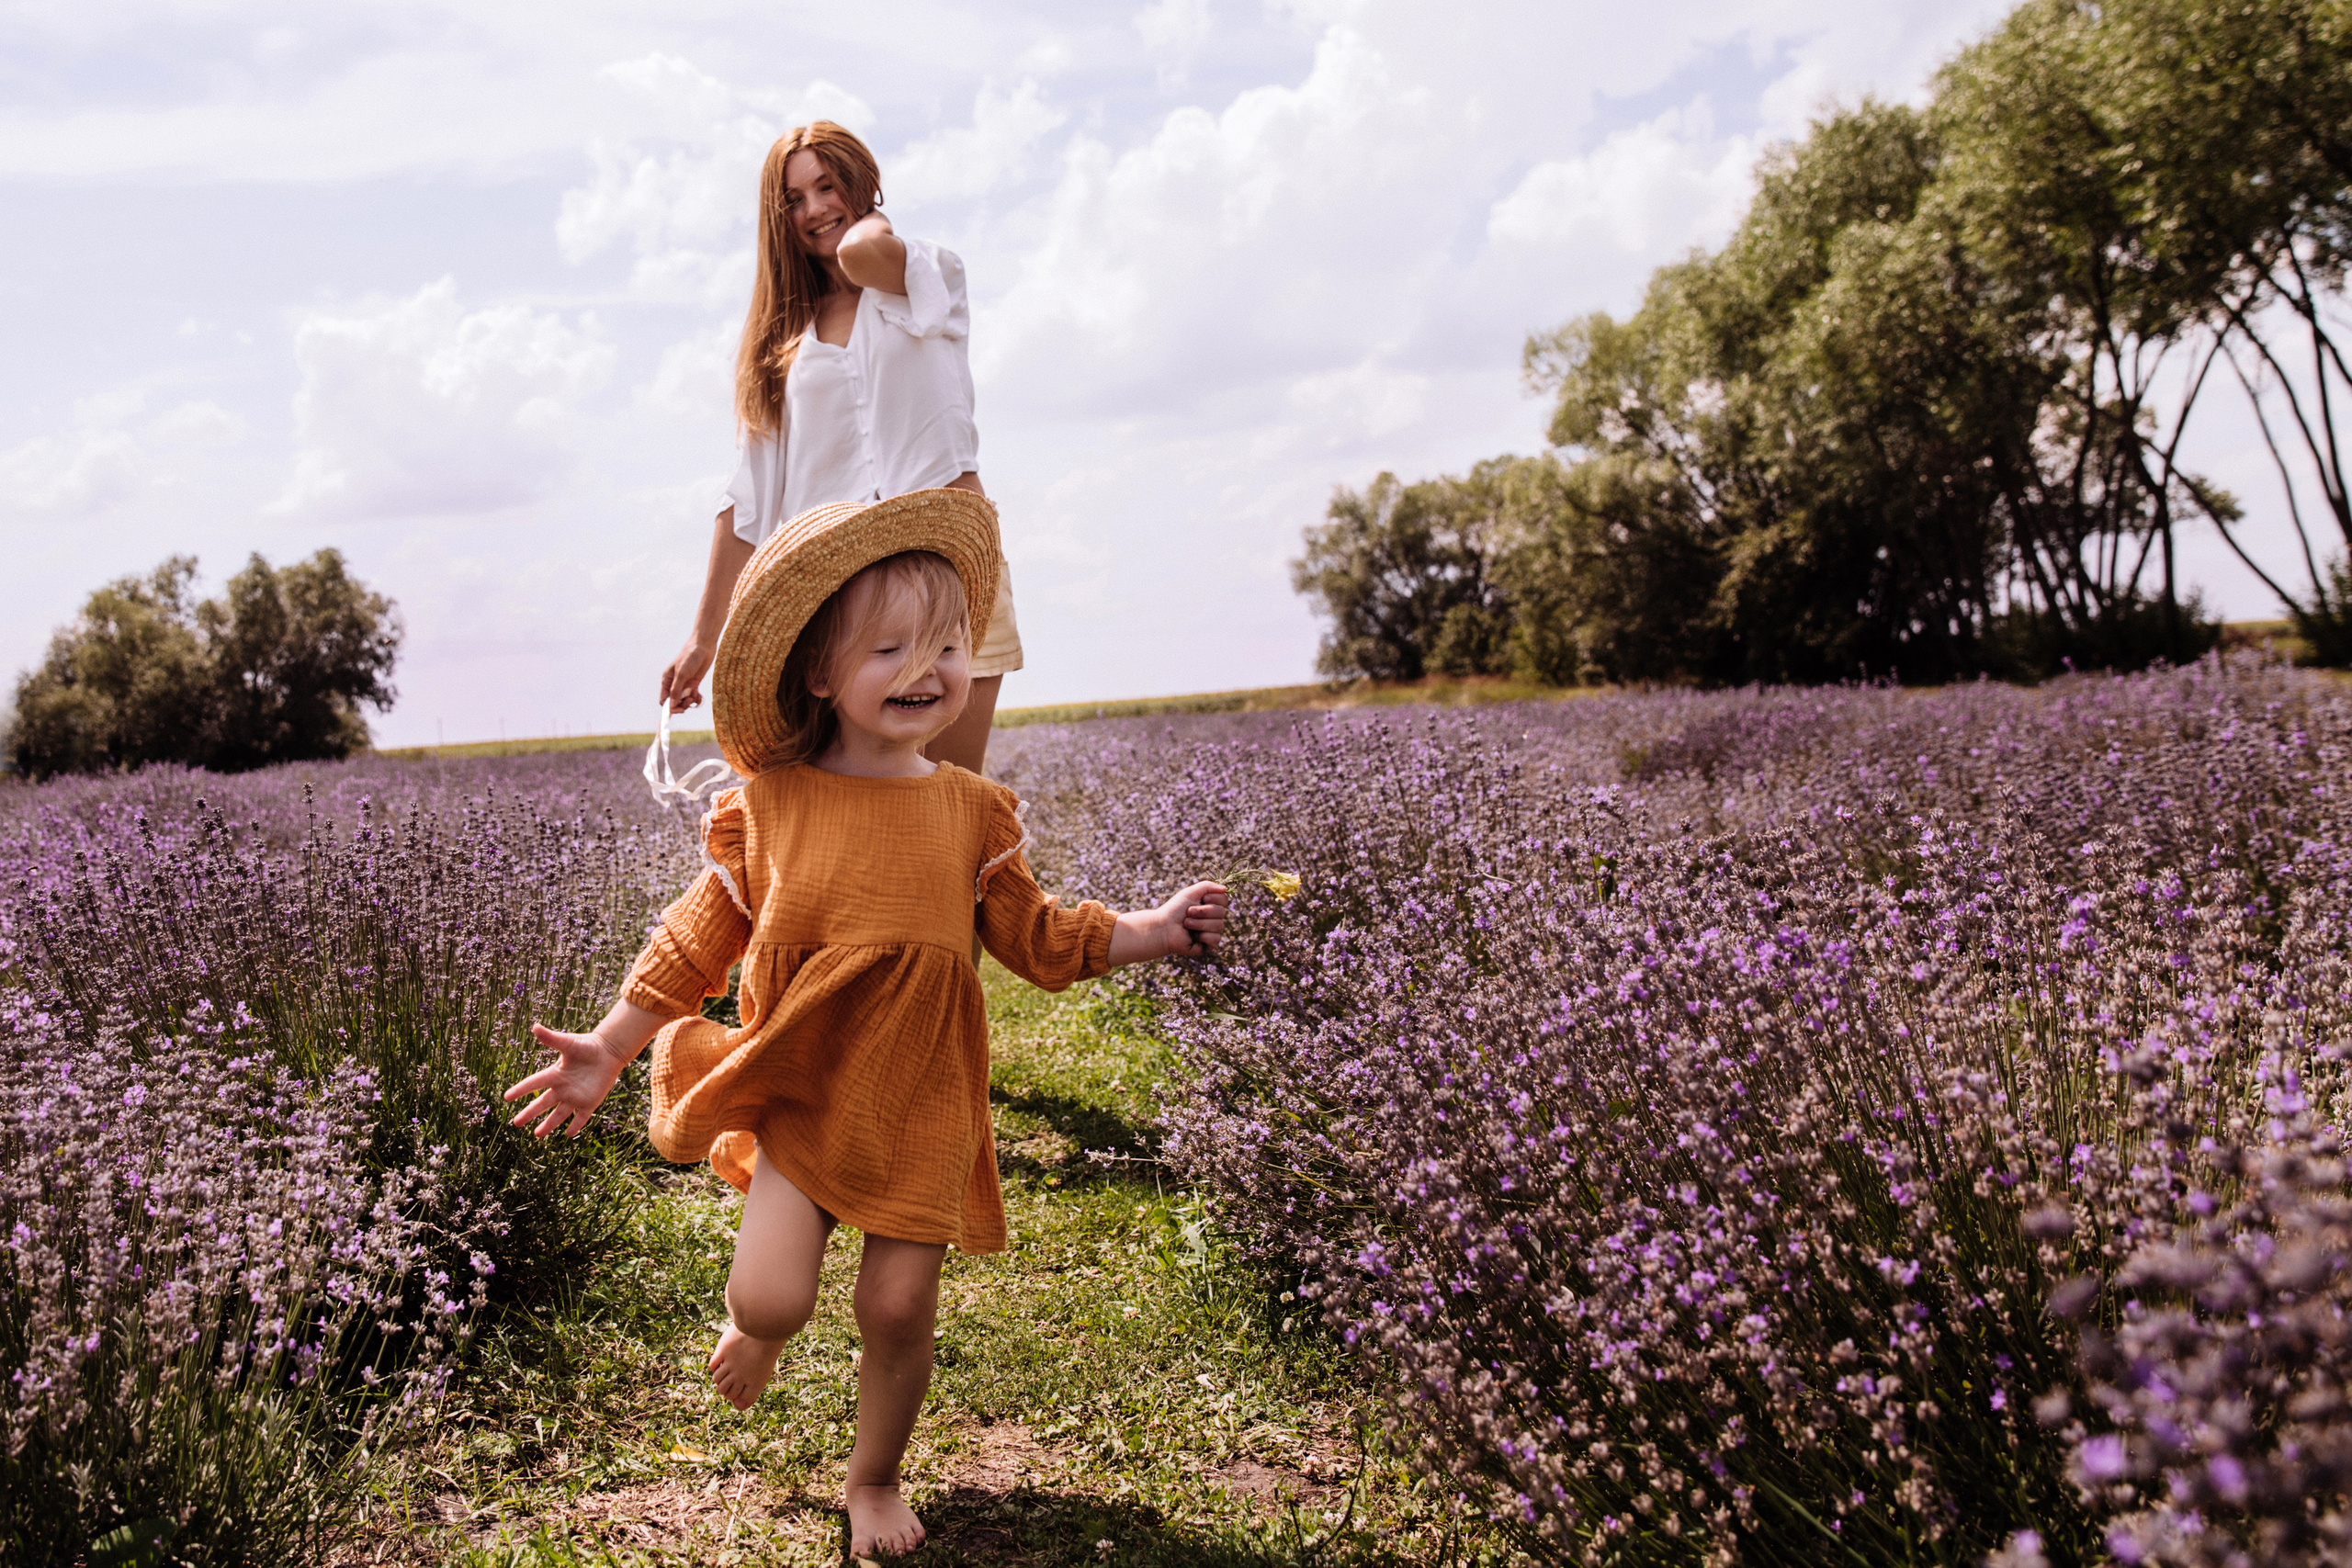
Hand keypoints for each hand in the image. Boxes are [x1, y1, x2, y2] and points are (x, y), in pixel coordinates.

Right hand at [504, 1024, 628, 1137]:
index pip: (533, 1083)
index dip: (520, 1090)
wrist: (609, 1050)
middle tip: (515, 1123)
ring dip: (548, 1125)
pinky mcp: (590, 1101)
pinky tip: (568, 1134)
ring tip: (537, 1135)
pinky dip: (576, 1126)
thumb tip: (535, 1026)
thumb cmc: (587, 1045)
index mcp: (555, 1074)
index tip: (506, 1098)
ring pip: (559, 1114)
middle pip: (542, 1103)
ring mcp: (576, 1096)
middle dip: (529, 1113)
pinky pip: (581, 1117)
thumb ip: (552, 1038)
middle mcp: (562, 1088)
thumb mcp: (568, 1042)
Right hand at [661, 639, 713, 713]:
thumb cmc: (690, 657)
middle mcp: (674, 684)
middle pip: (674, 702)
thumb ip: (676, 690)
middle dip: (682, 704)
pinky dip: (696, 699)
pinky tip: (699, 696)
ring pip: (684, 700)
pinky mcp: (694, 683)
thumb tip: (672, 705)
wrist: (703, 647)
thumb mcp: (682, 674)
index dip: (670, 707)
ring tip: (695, 695)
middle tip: (690, 700)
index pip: (664, 700)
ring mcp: (684, 684)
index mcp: (667, 680)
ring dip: (690, 702)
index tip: (680, 709)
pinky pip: (693, 697)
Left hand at [1110, 881, 1228, 964]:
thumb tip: (1225, 889)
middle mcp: (1212, 918)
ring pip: (1218, 926)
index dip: (1215, 899)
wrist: (1163, 927)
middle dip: (1203, 911)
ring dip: (1199, 924)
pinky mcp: (1208, 945)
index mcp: (1210, 906)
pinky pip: (1215, 939)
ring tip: (1186, 924)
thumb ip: (1208, 886)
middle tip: (1188, 913)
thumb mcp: (1191, 892)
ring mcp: (1211, 932)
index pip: (1224, 900)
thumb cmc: (1175, 910)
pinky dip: (1203, 936)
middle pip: (1222, 912)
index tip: (1203, 899)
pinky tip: (1193, 936)